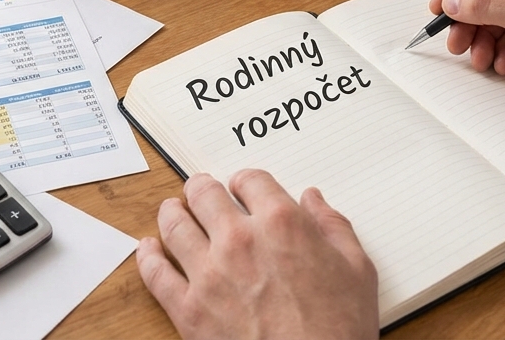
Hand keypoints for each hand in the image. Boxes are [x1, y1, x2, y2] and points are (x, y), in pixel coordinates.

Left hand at [136, 170, 377, 339]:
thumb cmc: (339, 328)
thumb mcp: (357, 270)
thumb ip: (333, 226)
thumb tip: (314, 199)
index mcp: (281, 224)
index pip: (250, 180)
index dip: (245, 181)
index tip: (242, 188)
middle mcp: (239, 240)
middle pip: (204, 194)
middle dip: (203, 188)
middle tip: (201, 191)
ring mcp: (209, 274)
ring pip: (174, 225)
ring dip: (172, 212)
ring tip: (173, 210)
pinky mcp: (189, 309)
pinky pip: (155, 274)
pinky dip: (148, 256)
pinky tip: (148, 248)